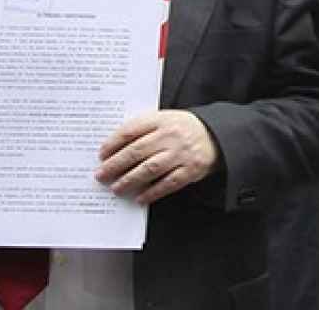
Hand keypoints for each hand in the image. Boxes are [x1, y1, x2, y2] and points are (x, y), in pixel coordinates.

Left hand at [96, 110, 217, 205]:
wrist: (217, 134)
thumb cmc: (183, 128)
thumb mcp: (165, 119)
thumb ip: (144, 129)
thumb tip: (115, 148)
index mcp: (162, 119)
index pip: (131, 130)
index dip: (113, 143)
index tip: (101, 154)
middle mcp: (171, 136)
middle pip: (137, 151)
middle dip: (115, 165)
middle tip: (101, 175)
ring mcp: (181, 153)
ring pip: (150, 169)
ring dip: (130, 180)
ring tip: (116, 188)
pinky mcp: (191, 170)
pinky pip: (168, 184)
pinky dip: (152, 192)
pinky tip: (139, 198)